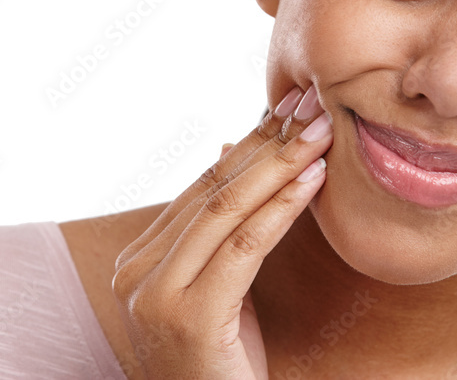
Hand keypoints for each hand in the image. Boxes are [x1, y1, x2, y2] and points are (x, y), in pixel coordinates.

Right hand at [112, 84, 332, 378]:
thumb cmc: (218, 368)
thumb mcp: (216, 290)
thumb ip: (218, 225)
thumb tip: (230, 143)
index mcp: (139, 261)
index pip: (201, 188)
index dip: (249, 144)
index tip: (287, 109)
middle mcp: (136, 271)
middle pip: (212, 190)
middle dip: (266, 141)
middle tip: (308, 103)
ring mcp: (154, 293)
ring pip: (226, 210)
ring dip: (279, 164)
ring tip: (319, 131)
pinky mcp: (186, 314)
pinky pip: (243, 247)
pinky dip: (281, 208)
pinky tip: (312, 180)